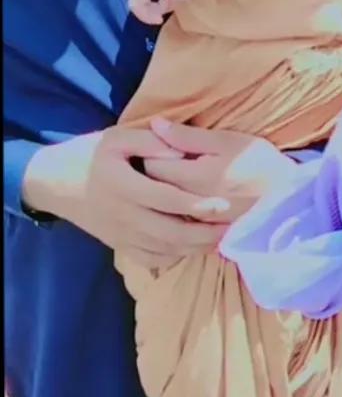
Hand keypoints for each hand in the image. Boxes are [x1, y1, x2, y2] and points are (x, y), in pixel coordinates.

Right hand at [22, 127, 231, 268]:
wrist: (53, 182)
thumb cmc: (89, 154)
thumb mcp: (116, 137)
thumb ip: (150, 141)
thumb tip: (182, 152)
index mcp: (123, 185)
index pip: (167, 199)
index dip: (197, 204)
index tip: (224, 204)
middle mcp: (122, 214)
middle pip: (170, 232)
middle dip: (204, 234)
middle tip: (232, 229)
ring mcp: (120, 234)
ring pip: (163, 249)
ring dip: (194, 248)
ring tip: (221, 240)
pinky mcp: (118, 244)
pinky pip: (149, 259)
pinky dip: (173, 257)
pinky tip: (192, 249)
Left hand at [142, 119, 299, 223]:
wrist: (290, 200)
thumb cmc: (261, 164)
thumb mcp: (228, 142)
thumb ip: (187, 136)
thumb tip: (155, 123)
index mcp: (194, 178)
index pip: (151, 164)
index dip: (152, 152)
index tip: (162, 146)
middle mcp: (190, 205)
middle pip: (152, 189)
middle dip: (154, 174)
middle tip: (167, 161)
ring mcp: (196, 225)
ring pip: (162, 209)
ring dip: (162, 196)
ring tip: (176, 181)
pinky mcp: (204, 237)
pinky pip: (176, 226)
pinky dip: (175, 214)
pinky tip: (186, 203)